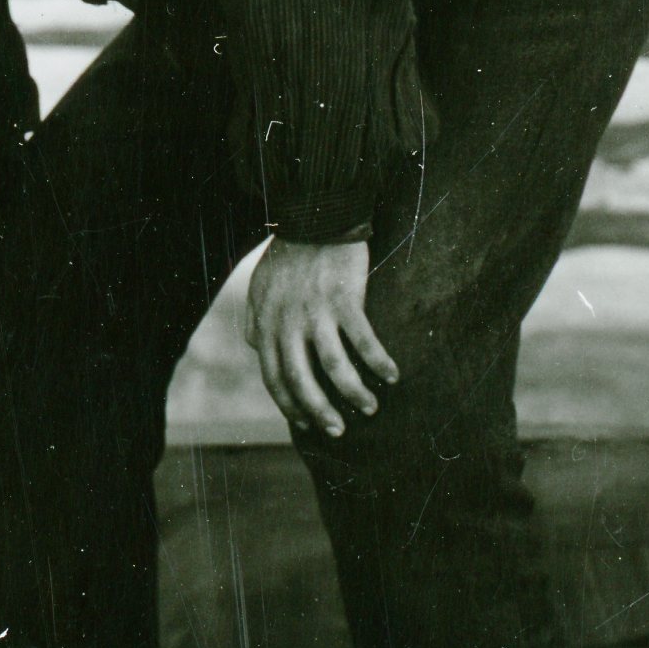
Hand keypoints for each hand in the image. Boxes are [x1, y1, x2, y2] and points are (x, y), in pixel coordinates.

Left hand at [243, 238, 399, 440]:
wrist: (313, 216)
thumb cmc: (288, 254)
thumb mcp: (260, 288)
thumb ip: (256, 321)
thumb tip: (258, 348)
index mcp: (268, 325)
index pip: (275, 378)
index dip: (291, 406)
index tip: (309, 423)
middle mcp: (288, 324)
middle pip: (302, 380)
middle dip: (320, 411)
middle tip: (338, 431)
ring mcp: (317, 312)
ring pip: (335, 367)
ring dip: (354, 393)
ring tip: (371, 407)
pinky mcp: (344, 299)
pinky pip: (364, 340)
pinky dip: (379, 362)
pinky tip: (393, 375)